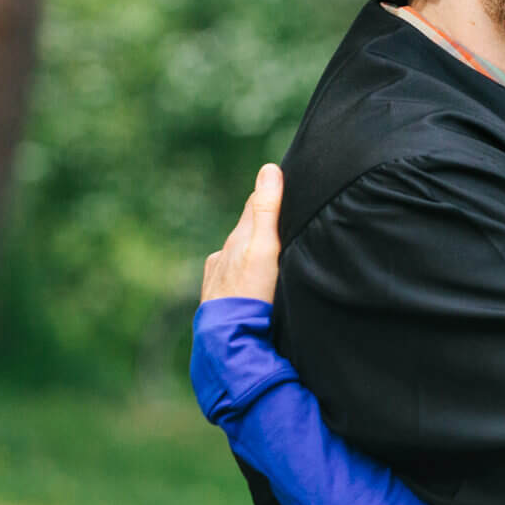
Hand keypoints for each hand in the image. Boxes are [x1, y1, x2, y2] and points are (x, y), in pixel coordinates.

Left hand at [202, 164, 283, 302]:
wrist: (228, 336)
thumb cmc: (251, 292)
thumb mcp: (265, 248)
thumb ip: (267, 210)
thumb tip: (269, 168)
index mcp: (239, 237)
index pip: (255, 204)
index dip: (271, 193)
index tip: (287, 183)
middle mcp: (224, 252)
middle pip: (247, 230)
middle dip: (263, 223)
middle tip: (287, 218)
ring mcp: (218, 274)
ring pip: (239, 254)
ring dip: (253, 251)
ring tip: (271, 254)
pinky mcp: (216, 294)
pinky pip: (232, 275)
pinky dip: (244, 272)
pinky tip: (252, 281)